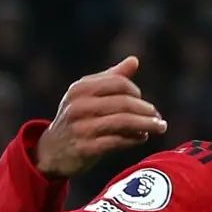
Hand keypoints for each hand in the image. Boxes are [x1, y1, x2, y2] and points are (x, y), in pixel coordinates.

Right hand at [34, 56, 166, 176]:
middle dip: (147, 111)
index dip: (136, 93)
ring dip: (147, 125)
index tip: (144, 103)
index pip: (119, 83)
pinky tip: (142, 138)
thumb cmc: (77, 118)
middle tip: (159, 118)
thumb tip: (134, 60)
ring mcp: (81, 127)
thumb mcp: (88, 95)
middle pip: (124, 103)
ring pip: (124, 122)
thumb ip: (112, 78)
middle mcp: (79, 105)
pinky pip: (118, 141)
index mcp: (81, 88)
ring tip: (160, 127)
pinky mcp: (85, 148)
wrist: (52, 151)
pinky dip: (135, 139)